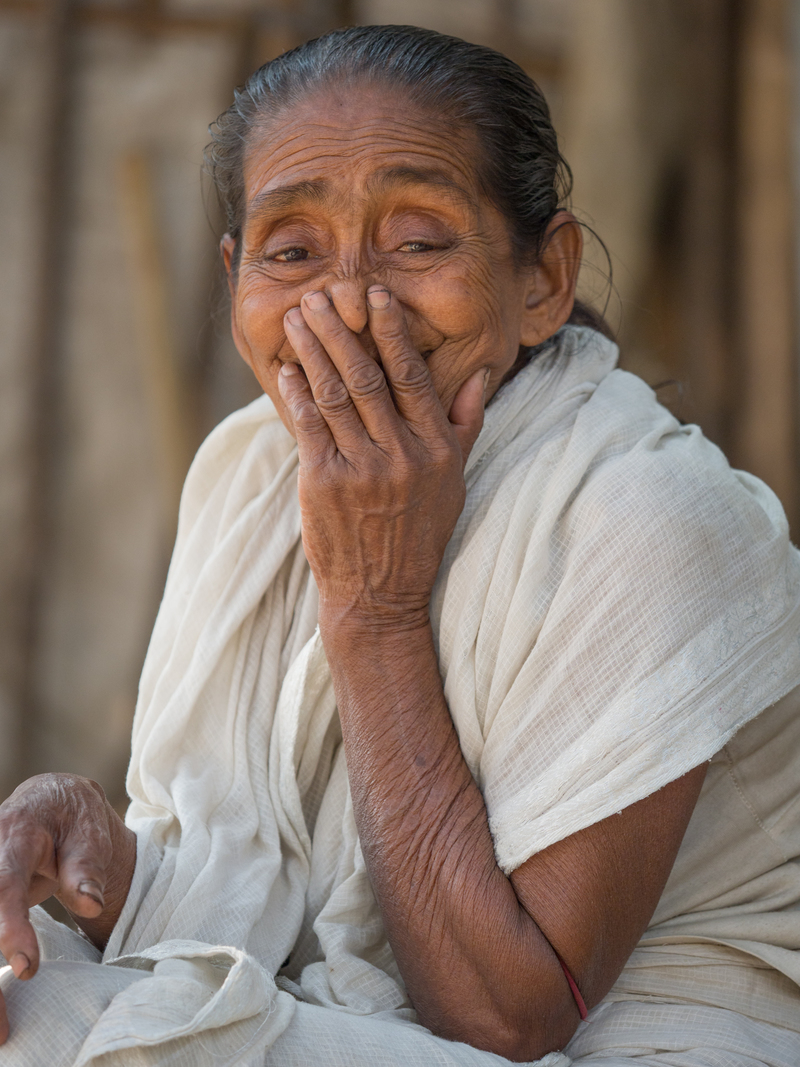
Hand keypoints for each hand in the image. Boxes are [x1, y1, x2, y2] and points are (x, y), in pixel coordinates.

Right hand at [0, 773, 135, 1043]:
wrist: (51, 802)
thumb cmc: (73, 820)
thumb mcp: (88, 833)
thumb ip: (86, 868)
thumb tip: (93, 903)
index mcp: (14, 835)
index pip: (3, 884)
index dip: (10, 927)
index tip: (28, 969)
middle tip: (4, 1029)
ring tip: (2, 1032)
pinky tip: (0, 1010)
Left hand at [277, 285, 486, 624]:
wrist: (381, 594)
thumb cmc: (419, 535)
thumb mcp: (454, 482)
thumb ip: (463, 425)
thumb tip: (478, 375)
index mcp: (436, 449)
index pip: (413, 377)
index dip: (392, 332)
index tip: (376, 296)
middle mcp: (402, 455)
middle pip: (367, 376)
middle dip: (340, 330)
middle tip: (319, 296)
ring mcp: (362, 469)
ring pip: (334, 394)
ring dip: (312, 351)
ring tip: (296, 319)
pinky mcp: (325, 483)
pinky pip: (309, 425)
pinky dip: (297, 392)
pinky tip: (288, 368)